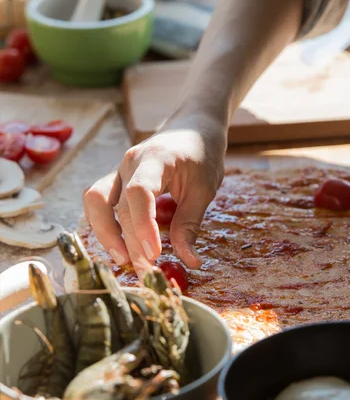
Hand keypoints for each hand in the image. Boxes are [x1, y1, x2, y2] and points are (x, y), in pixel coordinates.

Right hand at [83, 112, 226, 274]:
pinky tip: (118, 245)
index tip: (154, 253)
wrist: (192, 128)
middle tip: (145, 270)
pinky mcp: (116, 180)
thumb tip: (189, 262)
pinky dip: (103, 224)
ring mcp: (118, 169)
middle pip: (117, 204)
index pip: (139, 192)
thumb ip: (190, 224)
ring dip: (105, 233)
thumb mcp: (204, 190)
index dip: (143, 226)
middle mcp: (129, 162)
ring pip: (95, 201)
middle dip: (128, 242)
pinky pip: (98, 202)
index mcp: (156, 159)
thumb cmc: (202, 155)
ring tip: (123, 260)